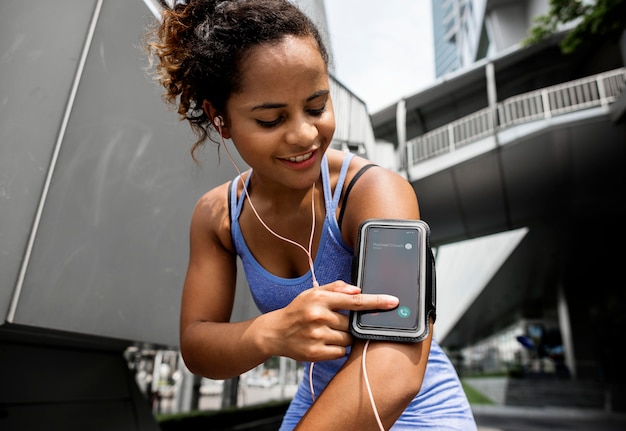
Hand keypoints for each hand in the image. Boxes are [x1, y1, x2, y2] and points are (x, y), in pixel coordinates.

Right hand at [262, 281, 397, 361]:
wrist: (275, 332)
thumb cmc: (298, 311)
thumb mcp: (312, 293)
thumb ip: (336, 288)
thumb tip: (357, 289)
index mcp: (319, 299)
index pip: (354, 300)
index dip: (376, 302)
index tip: (392, 302)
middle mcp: (318, 317)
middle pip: (352, 323)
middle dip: (348, 324)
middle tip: (334, 322)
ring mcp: (317, 336)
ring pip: (348, 339)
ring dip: (343, 336)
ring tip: (326, 332)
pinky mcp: (315, 353)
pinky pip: (340, 352)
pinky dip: (337, 348)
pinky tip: (324, 342)